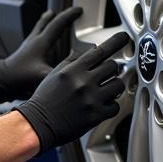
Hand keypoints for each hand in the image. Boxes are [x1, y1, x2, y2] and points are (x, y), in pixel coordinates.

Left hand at [0, 7, 82, 103]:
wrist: (1, 81)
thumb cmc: (19, 77)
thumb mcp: (42, 75)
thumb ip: (60, 72)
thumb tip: (75, 70)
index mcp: (41, 43)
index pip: (58, 23)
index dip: (69, 15)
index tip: (78, 10)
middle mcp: (34, 41)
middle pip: (47, 22)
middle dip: (58, 15)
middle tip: (66, 11)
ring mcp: (28, 45)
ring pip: (39, 27)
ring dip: (47, 21)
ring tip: (51, 15)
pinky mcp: (24, 52)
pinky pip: (35, 37)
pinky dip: (41, 33)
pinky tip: (42, 39)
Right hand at [14, 31, 129, 152]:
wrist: (38, 123)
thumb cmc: (45, 99)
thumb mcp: (55, 74)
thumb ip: (72, 61)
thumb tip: (88, 52)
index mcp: (73, 71)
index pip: (100, 51)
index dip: (115, 42)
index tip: (124, 38)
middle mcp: (83, 83)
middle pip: (113, 66)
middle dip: (112, 69)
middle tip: (106, 74)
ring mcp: (91, 99)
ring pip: (118, 85)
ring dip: (115, 86)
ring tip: (106, 90)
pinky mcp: (96, 116)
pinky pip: (115, 106)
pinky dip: (111, 106)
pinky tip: (102, 105)